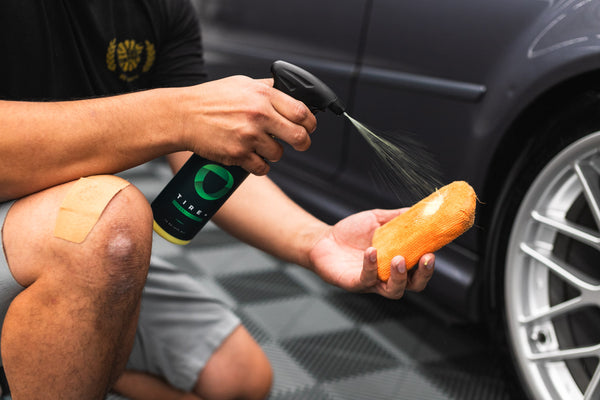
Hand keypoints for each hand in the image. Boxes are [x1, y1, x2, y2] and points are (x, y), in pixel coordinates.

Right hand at [178, 76, 315, 174]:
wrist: (182, 116)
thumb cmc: (210, 99)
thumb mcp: (241, 83)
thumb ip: (266, 88)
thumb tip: (289, 91)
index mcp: (263, 95)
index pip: (301, 112)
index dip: (310, 123)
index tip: (309, 127)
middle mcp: (258, 115)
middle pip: (299, 137)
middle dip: (303, 143)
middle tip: (299, 144)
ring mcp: (248, 136)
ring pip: (279, 154)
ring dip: (273, 152)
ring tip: (259, 144)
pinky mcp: (238, 155)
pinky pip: (262, 168)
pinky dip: (259, 165)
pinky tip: (250, 156)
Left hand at [308, 208, 434, 298]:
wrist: (322, 240)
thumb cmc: (350, 233)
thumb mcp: (377, 220)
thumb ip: (397, 217)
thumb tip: (420, 209)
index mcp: (396, 262)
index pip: (420, 269)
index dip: (429, 263)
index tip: (435, 248)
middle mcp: (387, 276)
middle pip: (414, 286)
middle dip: (423, 274)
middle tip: (427, 258)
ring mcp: (372, 282)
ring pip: (394, 290)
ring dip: (400, 276)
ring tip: (398, 258)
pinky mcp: (355, 283)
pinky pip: (367, 279)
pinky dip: (371, 266)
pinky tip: (371, 251)